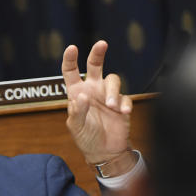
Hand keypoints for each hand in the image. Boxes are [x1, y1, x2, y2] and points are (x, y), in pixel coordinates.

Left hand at [61, 40, 132, 166]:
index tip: (72, 48)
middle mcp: (93, 89)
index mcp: (77, 92)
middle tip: (102, 44)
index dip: (70, 59)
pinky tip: (123, 113)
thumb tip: (82, 96)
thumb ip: (78, 112)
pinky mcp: (122, 104)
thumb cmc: (86, 138)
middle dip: (98, 53)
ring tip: (111, 106)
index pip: (71, 71)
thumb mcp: (76, 127)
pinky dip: (124, 104)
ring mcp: (108, 95)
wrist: (105, 151)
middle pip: (95, 65)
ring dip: (112, 91)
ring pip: (113, 79)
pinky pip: (125, 98)